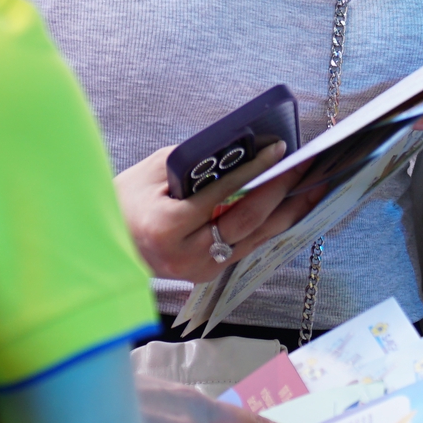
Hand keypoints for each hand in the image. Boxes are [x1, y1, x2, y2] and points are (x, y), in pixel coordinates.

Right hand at [116, 144, 325, 282]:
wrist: (106, 245)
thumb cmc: (126, 201)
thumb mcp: (155, 172)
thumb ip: (198, 162)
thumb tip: (244, 148)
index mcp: (167, 228)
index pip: (222, 194)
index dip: (254, 170)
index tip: (279, 148)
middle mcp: (188, 255)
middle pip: (248, 221)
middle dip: (282, 189)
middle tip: (308, 164)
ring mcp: (202, 270)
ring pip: (257, 237)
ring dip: (290, 210)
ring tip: (317, 185)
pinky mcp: (212, 273)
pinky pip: (250, 244)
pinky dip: (274, 223)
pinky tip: (295, 205)